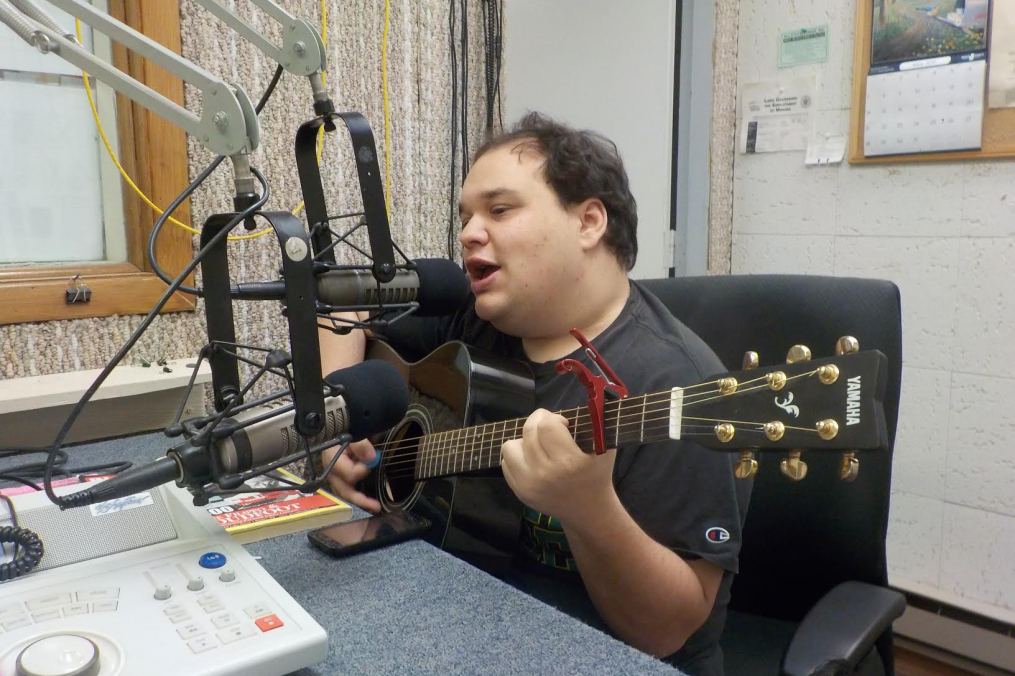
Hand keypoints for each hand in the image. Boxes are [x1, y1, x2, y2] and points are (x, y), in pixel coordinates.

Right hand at [321, 438, 380, 512]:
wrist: (338, 435)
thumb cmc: (347, 434)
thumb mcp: (354, 436)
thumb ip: (361, 446)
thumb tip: (371, 458)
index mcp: (332, 460)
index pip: (350, 474)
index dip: (362, 469)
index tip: (371, 459)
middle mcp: (331, 474)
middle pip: (344, 491)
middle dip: (361, 500)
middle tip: (376, 507)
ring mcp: (333, 480)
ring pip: (345, 496)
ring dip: (359, 503)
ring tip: (374, 508)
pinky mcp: (338, 482)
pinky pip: (346, 493)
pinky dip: (356, 499)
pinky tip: (366, 504)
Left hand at [500, 408, 616, 523]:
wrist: (588, 510)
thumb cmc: (597, 474)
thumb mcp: (606, 448)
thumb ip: (599, 422)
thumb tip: (592, 396)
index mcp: (568, 462)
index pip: (548, 425)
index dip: (554, 418)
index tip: (563, 424)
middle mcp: (545, 473)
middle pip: (529, 431)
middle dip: (538, 421)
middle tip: (550, 427)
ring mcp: (528, 485)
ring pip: (509, 446)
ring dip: (523, 440)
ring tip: (537, 444)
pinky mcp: (519, 492)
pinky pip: (505, 462)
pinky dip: (517, 456)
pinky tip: (532, 459)